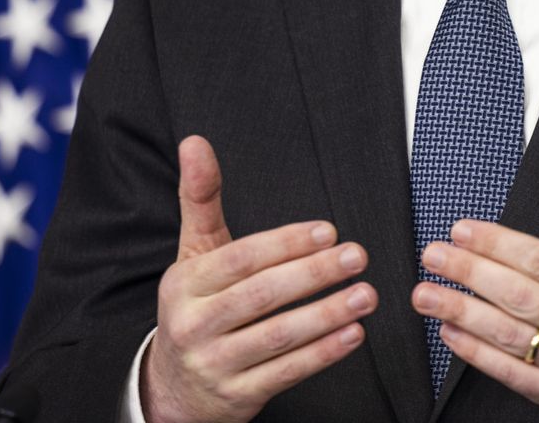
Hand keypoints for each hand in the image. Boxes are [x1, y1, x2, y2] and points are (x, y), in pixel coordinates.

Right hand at [141, 136, 375, 422]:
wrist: (173, 388)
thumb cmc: (195, 308)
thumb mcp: (192, 254)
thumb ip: (200, 200)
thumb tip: (195, 143)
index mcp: (185, 283)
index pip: (239, 259)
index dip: (284, 244)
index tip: (326, 231)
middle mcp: (195, 324)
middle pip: (261, 296)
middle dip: (314, 275)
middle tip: (356, 256)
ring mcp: (215, 363)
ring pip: (277, 337)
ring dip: (326, 314)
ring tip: (365, 295)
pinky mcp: (237, 395)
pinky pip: (286, 373)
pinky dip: (323, 354)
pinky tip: (353, 334)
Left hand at [412, 159, 538, 422]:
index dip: (496, 244)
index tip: (462, 229)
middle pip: (519, 297)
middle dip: (469, 273)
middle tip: (433, 255)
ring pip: (509, 336)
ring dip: (460, 313)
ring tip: (426, 294)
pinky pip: (512, 374)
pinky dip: (476, 353)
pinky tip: (450, 332)